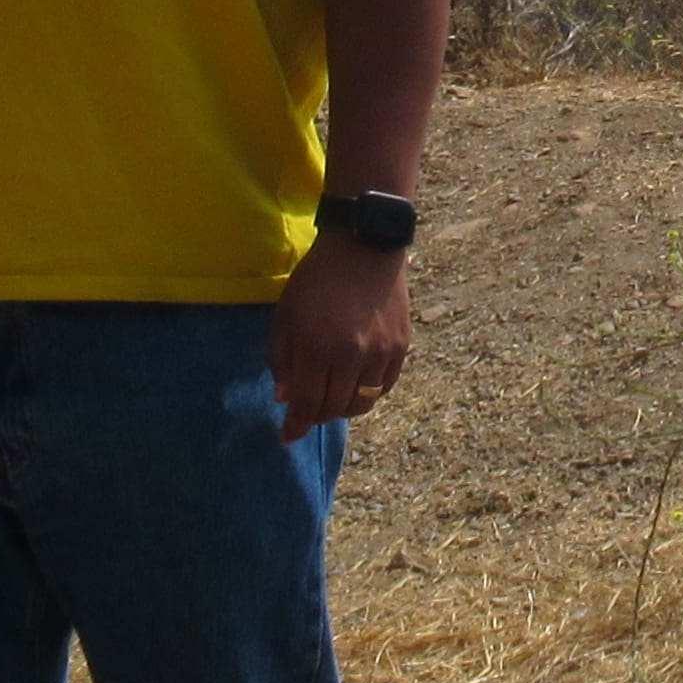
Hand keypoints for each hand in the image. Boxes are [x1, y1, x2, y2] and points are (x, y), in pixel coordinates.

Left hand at [270, 234, 409, 442]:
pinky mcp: (401, 346)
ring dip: (343, 407)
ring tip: (332, 397)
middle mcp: (352, 356)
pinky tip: (356, 384)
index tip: (287, 436)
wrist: (364, 246)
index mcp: (317, 348)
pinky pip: (384, 386)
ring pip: (362, 402)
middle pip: (335, 408)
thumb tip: (286, 399)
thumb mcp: (286, 315)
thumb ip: (281, 359)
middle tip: (308, 410)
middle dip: (317, 415)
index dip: (296, 424)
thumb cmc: (316, 279)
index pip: (308, 404)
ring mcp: (381, 352)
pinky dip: (368, 393)